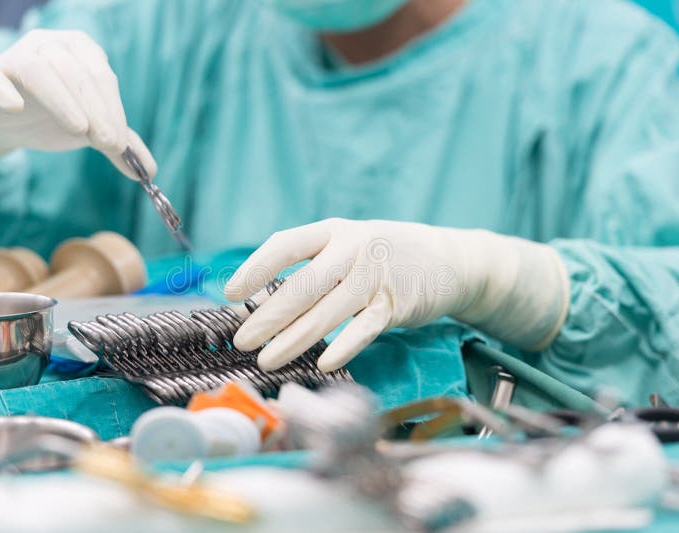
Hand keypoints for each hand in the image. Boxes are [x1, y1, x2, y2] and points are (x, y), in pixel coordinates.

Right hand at [0, 29, 154, 185]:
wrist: (2, 119)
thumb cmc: (52, 116)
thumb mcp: (91, 128)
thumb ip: (120, 145)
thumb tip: (149, 171)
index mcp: (81, 50)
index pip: (102, 77)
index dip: (113, 111)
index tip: (119, 145)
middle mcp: (50, 44)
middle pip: (76, 73)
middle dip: (96, 110)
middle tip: (108, 144)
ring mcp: (16, 55)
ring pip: (40, 71)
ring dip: (62, 101)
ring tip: (79, 130)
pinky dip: (5, 91)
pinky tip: (16, 108)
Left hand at [224, 218, 569, 371]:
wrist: (449, 260)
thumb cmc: (385, 255)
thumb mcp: (349, 244)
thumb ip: (313, 266)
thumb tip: (261, 298)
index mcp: (333, 232)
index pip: (286, 245)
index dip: (255, 268)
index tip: (229, 293)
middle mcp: (352, 249)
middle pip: (302, 286)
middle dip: (268, 316)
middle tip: (241, 340)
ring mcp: (375, 277)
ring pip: (326, 313)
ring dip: (293, 340)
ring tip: (267, 360)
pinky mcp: (396, 304)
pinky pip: (363, 329)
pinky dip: (342, 346)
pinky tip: (321, 363)